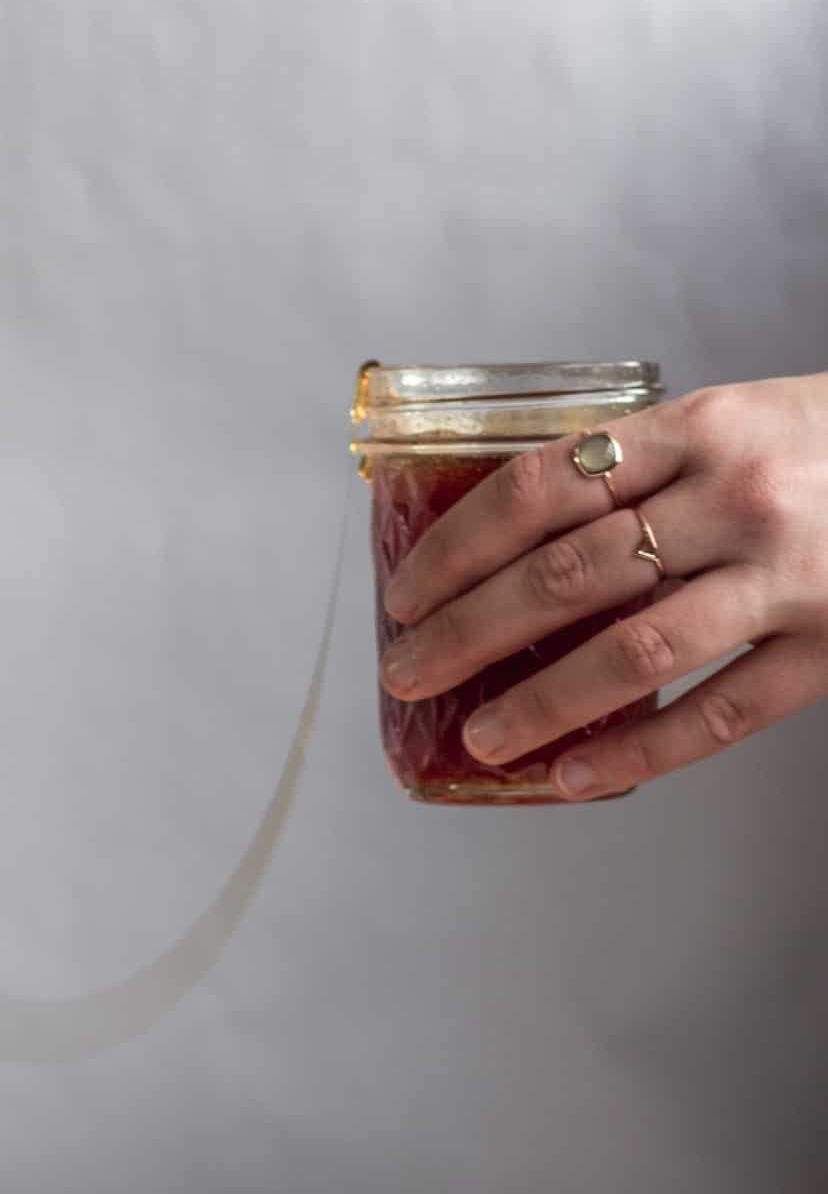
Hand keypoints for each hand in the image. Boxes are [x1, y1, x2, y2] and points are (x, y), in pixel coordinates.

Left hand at [378, 374, 827, 798]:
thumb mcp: (737, 418)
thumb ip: (641, 465)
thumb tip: (516, 533)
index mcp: (698, 430)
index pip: (540, 490)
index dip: (458, 548)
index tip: (407, 594)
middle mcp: (736, 499)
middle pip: (566, 575)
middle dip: (467, 631)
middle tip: (408, 672)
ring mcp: (786, 580)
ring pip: (633, 653)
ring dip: (539, 701)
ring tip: (478, 735)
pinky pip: (718, 714)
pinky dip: (637, 753)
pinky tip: (574, 776)